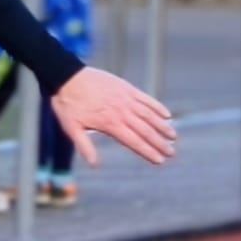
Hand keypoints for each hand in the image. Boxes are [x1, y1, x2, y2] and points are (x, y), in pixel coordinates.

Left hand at [49, 67, 175, 168]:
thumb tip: (95, 165)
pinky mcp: (126, 88)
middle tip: (171, 153)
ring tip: (173, 136)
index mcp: (110, 124)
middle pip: (145, 130)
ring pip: (149, 115)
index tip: (160, 161)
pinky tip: (166, 115)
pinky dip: (157, 107)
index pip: (134, 141)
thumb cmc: (67, 104)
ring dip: (162, 126)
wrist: (66, 75)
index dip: (148, 152)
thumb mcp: (71, 128)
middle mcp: (122, 111)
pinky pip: (146, 99)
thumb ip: (84, 146)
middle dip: (159, 143)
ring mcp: (126, 98)